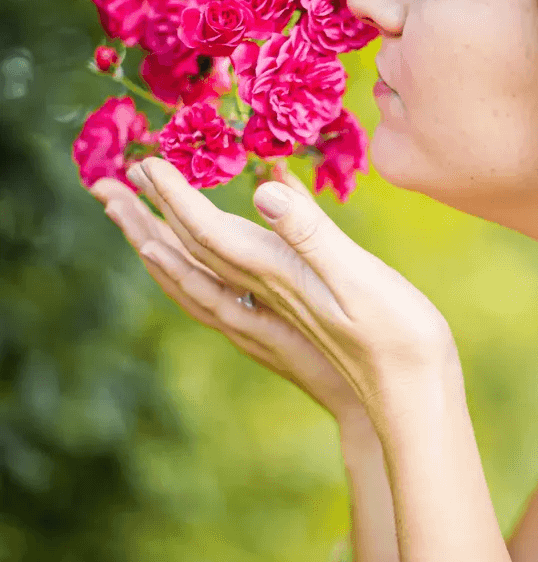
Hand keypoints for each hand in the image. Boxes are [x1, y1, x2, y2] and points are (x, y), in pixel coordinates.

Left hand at [90, 157, 454, 426]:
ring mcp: (272, 316)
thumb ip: (311, 234)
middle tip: (103, 187)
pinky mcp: (287, 325)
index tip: (144, 161)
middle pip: (187, 255)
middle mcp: (263, 299)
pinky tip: (212, 259)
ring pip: (200, 276)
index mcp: (274, 279)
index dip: (174, 195)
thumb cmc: (397, 339)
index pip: (207, 233)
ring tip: (133, 224)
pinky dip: (202, 269)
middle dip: (144, 218)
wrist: (411, 400)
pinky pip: (226, 292)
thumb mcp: (359, 280)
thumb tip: (265, 190)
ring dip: (161, 245)